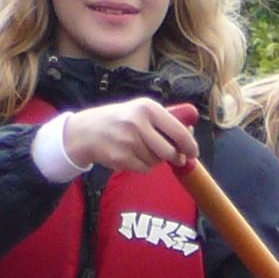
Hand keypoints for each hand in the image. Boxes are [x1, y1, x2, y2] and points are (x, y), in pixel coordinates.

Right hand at [59, 98, 197, 173]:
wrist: (85, 131)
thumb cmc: (117, 120)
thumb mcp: (139, 110)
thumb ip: (163, 119)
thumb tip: (190, 132)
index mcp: (147, 108)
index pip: (178, 130)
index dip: (190, 145)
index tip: (193, 152)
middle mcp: (138, 123)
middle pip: (169, 151)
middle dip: (175, 157)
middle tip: (176, 158)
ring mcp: (128, 141)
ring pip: (156, 161)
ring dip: (155, 161)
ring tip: (142, 151)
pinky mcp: (121, 157)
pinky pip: (144, 169)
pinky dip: (143, 166)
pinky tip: (132, 157)